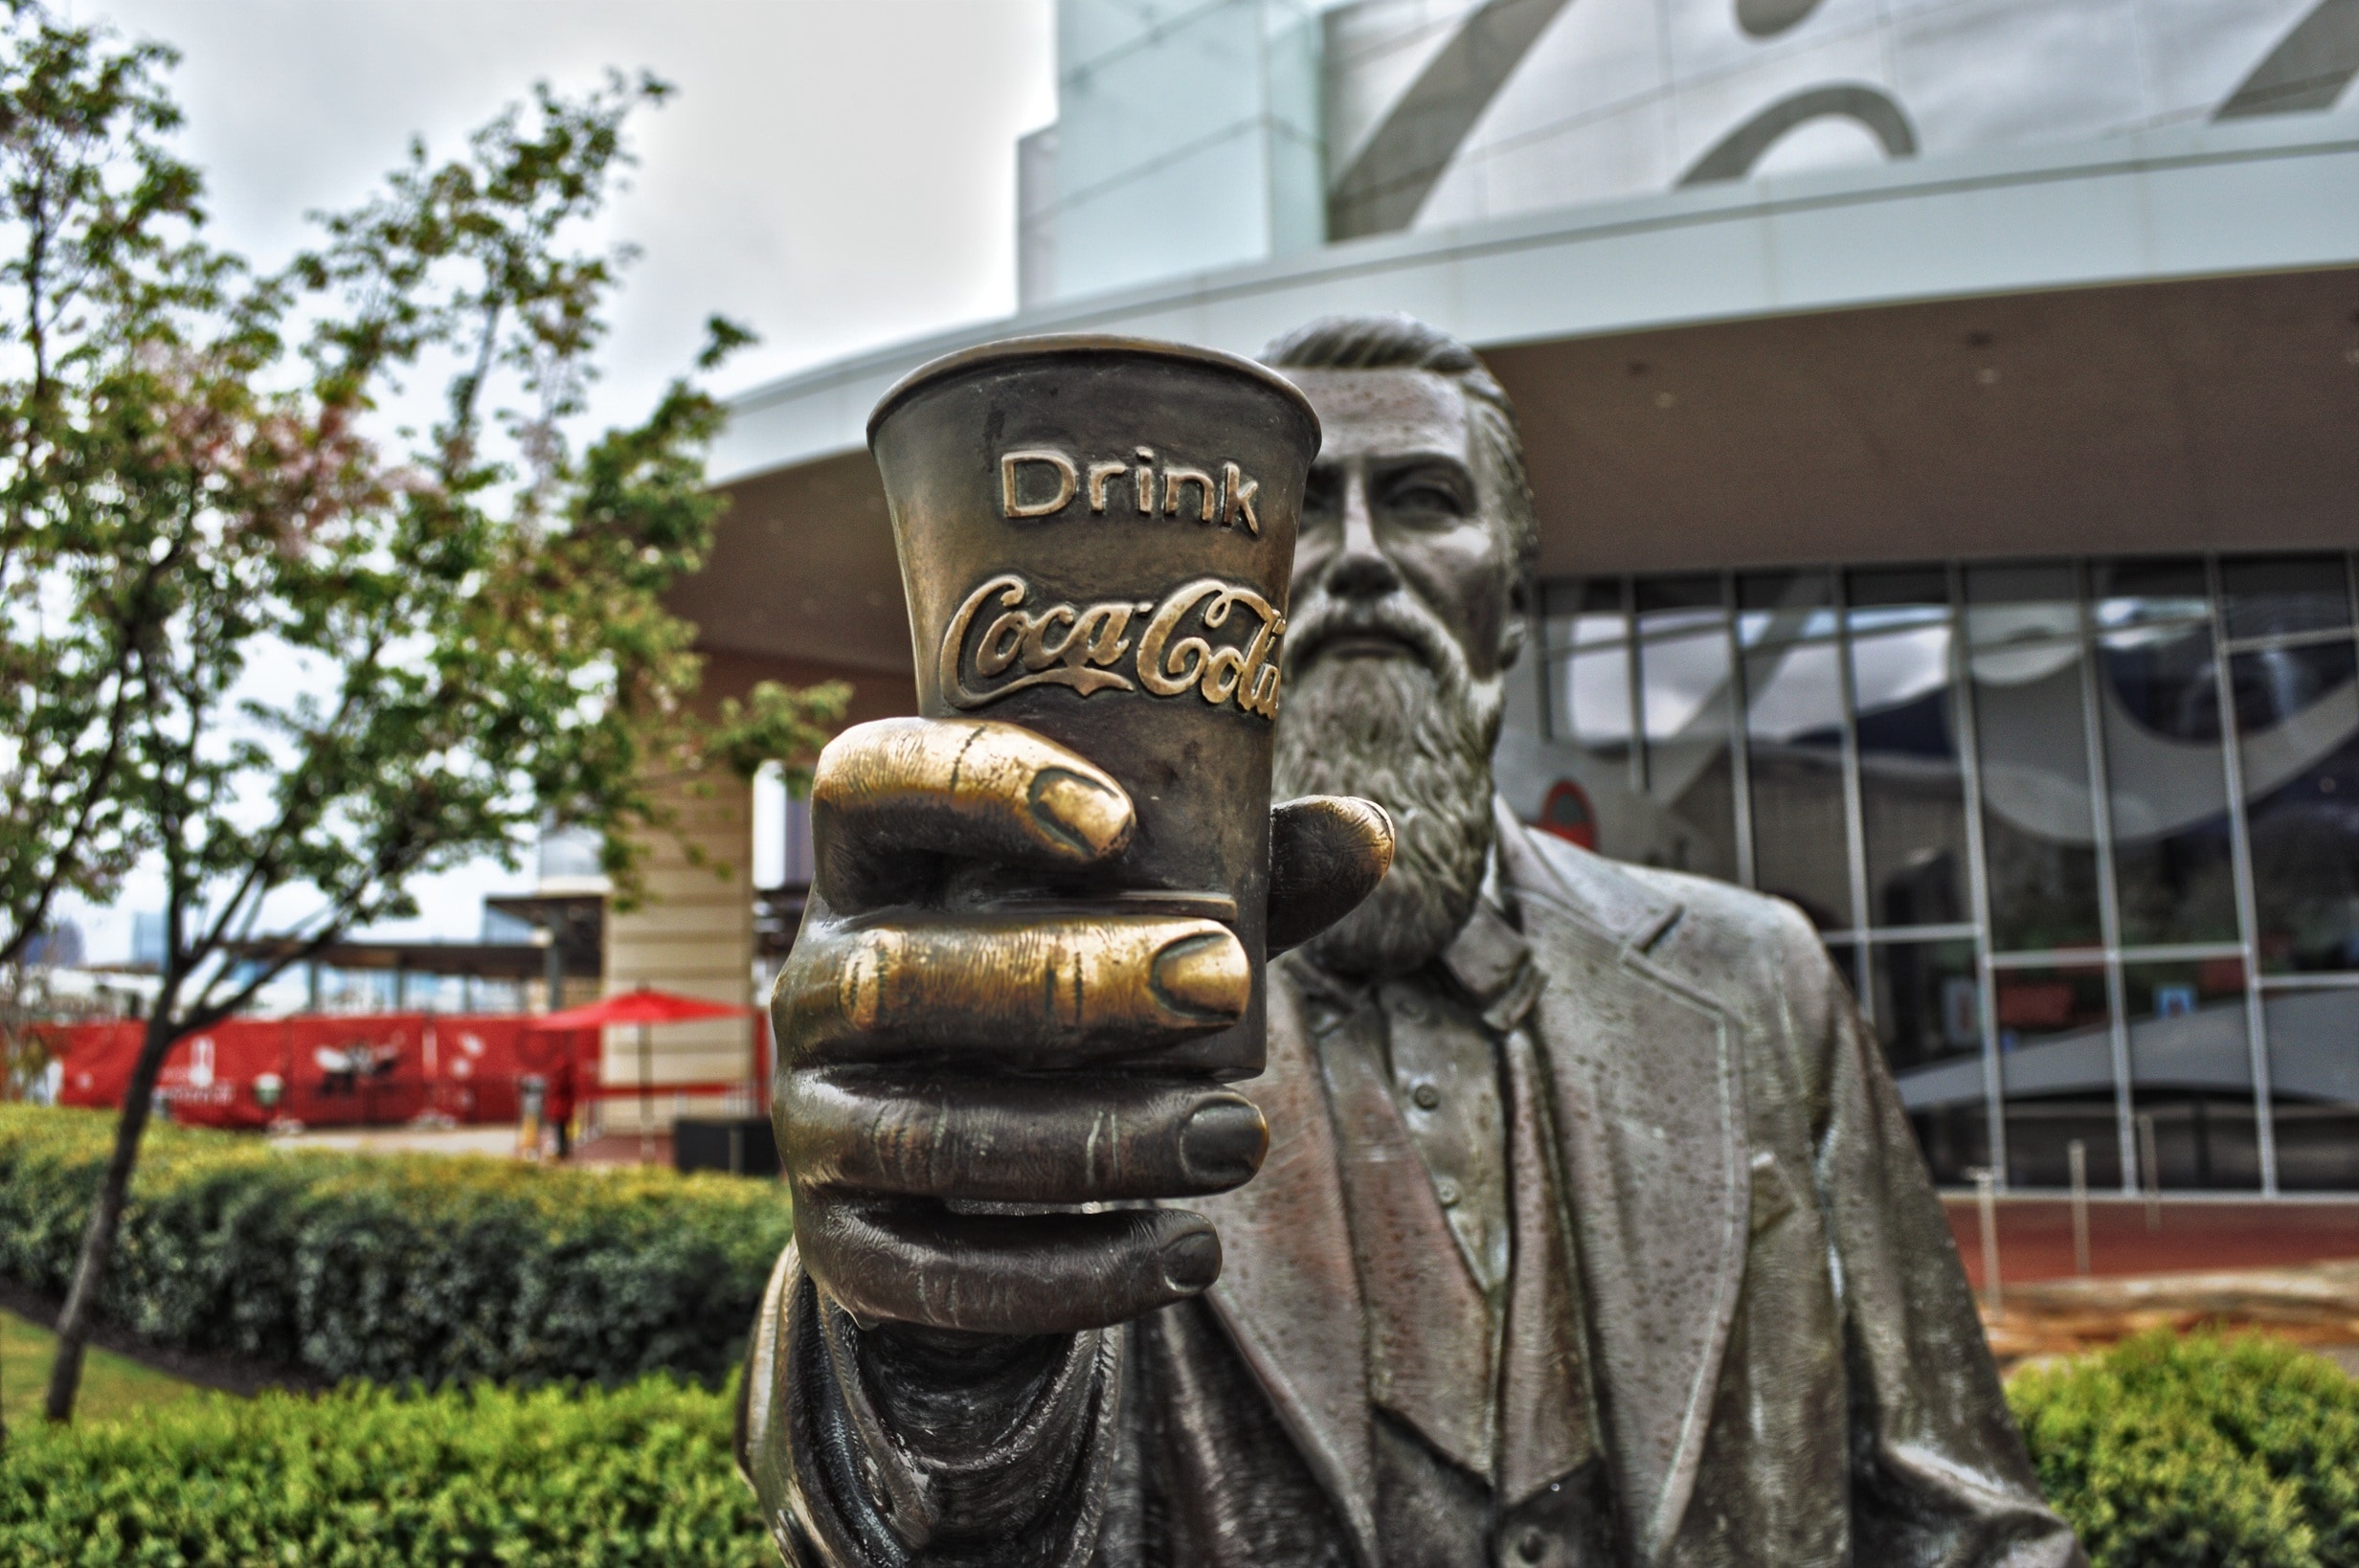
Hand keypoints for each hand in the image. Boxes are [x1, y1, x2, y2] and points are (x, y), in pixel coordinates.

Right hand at [774, 716, 1390, 1336]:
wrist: (960, 1195)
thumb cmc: (1065, 1008)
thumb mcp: (1136, 927)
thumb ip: (1239, 879)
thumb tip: (1371, 829)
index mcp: (874, 873)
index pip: (868, 785)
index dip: (971, 789)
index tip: (1118, 822)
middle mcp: (815, 987)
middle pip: (898, 971)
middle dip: (1069, 980)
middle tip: (1224, 982)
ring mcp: (811, 1122)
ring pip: (928, 1132)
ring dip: (1094, 1139)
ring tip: (1239, 1138)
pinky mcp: (839, 1249)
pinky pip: (934, 1276)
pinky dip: (1069, 1274)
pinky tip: (1187, 1255)